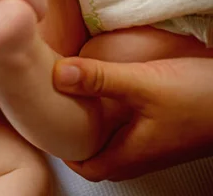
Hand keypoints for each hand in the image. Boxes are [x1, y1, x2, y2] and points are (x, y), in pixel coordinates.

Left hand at [52, 56, 212, 180]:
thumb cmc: (204, 97)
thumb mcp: (146, 83)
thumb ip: (101, 79)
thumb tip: (57, 75)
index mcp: (134, 154)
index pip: (88, 167)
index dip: (65, 153)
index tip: (47, 130)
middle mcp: (145, 153)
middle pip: (101, 156)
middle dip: (77, 139)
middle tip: (58, 114)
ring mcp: (159, 142)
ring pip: (117, 141)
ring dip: (97, 126)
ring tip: (77, 101)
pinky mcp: (170, 127)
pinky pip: (133, 129)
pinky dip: (115, 115)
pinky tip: (111, 92)